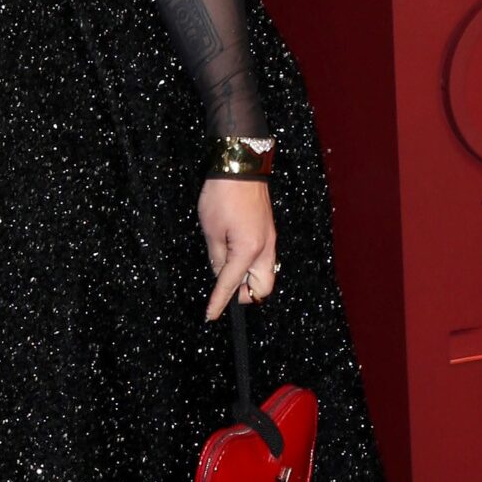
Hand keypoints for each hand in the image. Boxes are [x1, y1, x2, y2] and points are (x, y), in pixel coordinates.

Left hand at [199, 178, 277, 321]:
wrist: (241, 166)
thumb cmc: (223, 195)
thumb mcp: (211, 230)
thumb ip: (216, 257)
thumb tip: (219, 274)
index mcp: (249, 250)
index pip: (232, 285)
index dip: (219, 302)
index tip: (211, 315)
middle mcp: (265, 249)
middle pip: (262, 289)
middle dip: (244, 295)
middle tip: (224, 291)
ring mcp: (270, 240)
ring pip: (265, 274)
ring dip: (249, 280)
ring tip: (228, 272)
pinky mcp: (269, 232)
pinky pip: (264, 259)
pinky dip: (251, 266)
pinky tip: (235, 257)